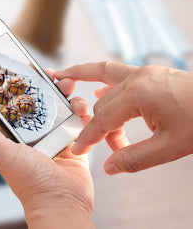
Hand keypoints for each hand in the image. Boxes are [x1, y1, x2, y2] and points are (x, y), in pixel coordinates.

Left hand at [0, 69, 93, 227]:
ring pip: (62, 109)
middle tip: (57, 77)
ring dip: (69, 97)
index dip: (22, 87)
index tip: (29, 72)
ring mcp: (55, 138)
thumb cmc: (29, 180)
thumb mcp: (0, 152)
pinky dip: (82, 113)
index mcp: (16, 135)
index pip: (17, 104)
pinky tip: (82, 109)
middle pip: (42, 103)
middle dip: (50, 88)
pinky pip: (79, 123)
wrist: (61, 202)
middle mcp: (35, 135)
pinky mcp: (74, 144)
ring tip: (72, 93)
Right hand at [55, 61, 192, 174]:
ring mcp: (142, 72)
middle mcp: (136, 78)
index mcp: (138, 94)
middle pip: (103, 105)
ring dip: (94, 98)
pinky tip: (98, 91)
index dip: (88, 137)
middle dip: (99, 127)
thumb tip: (109, 167)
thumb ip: (135, 158)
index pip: (102, 119)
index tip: (78, 148)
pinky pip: (116, 74)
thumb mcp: (170, 148)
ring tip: (69, 88)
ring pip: (105, 84)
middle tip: (103, 145)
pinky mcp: (148, 73)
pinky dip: (102, 82)